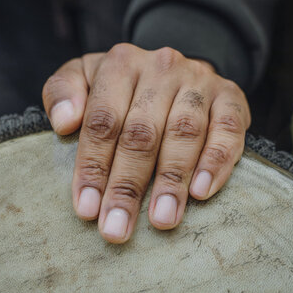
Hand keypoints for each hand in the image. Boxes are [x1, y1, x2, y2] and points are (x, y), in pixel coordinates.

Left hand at [42, 43, 250, 243]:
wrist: (173, 70)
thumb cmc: (121, 87)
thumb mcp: (84, 77)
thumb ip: (62, 91)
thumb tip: (64, 122)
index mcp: (121, 64)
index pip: (103, 121)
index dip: (93, 166)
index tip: (86, 209)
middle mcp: (161, 67)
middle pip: (141, 133)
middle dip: (127, 185)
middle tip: (117, 228)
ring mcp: (199, 80)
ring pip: (184, 132)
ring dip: (171, 179)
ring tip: (161, 219)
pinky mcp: (230, 96)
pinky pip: (227, 129)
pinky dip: (216, 161)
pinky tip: (201, 191)